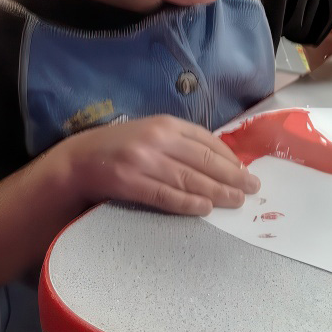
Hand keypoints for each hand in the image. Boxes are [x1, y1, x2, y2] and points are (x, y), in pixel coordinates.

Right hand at [56, 115, 260, 215]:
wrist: (79, 159)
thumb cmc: (120, 147)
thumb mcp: (151, 133)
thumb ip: (179, 141)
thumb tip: (219, 161)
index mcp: (165, 123)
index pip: (206, 140)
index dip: (229, 157)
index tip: (245, 170)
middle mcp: (157, 138)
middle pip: (204, 160)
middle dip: (232, 176)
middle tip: (252, 188)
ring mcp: (143, 160)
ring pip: (189, 178)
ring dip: (217, 192)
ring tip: (236, 201)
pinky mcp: (131, 182)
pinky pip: (166, 195)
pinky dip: (188, 203)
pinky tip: (205, 209)